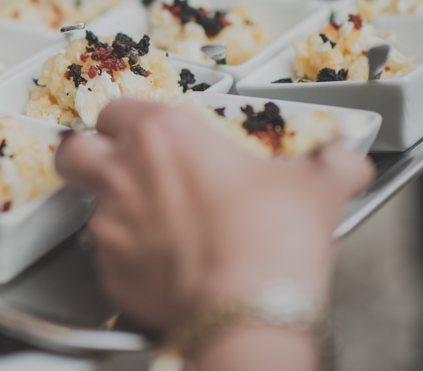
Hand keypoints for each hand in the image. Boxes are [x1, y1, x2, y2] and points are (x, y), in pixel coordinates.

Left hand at [55, 99, 373, 334]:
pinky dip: (127, 256)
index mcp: (164, 135)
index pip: (115, 108)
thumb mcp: (315, 189)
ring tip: (152, 223)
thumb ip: (332, 164)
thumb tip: (348, 160)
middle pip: (74, 150)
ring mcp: (111, 225)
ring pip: (89, 206)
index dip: (125, 119)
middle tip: (114, 164)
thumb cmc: (272, 241)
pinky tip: (162, 263)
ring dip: (112, 208)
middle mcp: (125, 173)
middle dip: (87, 153)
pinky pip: (107, 256)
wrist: (249, 314)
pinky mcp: (111, 271)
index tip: (142, 129)